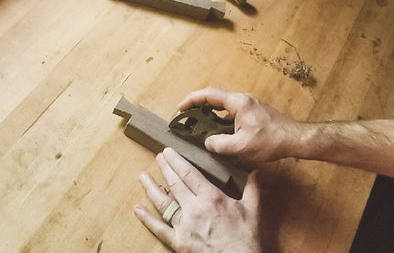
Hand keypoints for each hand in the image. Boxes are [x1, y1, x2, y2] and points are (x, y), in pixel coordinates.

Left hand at [134, 148, 261, 252]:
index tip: (169, 151)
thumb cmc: (247, 239)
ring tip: (143, 176)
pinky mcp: (179, 243)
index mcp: (211, 197)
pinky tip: (137, 209)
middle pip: (175, 183)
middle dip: (165, 168)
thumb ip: (252, 187)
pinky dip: (147, 219)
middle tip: (158, 156)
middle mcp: (194, 209)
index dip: (177, 161)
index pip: (189, 174)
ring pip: (164, 203)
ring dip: (152, 188)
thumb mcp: (253, 209)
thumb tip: (255, 170)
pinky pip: (159, 229)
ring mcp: (185, 226)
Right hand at [178, 87, 298, 162]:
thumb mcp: (241, 147)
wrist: (294, 139)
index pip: (209, 95)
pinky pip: (231, 111)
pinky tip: (218, 130)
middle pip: (215, 97)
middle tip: (186, 116)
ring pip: (223, 105)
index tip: (180, 108)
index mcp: (237, 102)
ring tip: (198, 124)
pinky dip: (220, 117)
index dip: (192, 99)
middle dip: (198, 104)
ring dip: (209, 112)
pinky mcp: (253, 112)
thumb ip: (219, 144)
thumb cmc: (270, 141)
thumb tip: (208, 142)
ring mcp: (248, 105)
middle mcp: (242, 99)